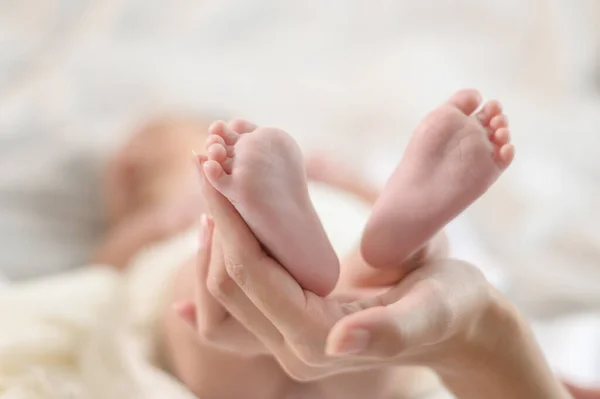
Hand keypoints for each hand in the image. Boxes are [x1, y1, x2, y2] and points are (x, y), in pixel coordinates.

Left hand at [184, 155, 498, 380]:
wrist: (456, 320)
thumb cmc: (452, 307)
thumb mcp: (432, 310)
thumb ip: (390, 330)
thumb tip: (340, 341)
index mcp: (317, 341)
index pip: (252, 275)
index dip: (228, 220)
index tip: (212, 168)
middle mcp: (291, 346)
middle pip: (228, 280)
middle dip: (216, 216)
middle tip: (207, 158)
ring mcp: (287, 336)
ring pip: (227, 287)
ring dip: (216, 231)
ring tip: (213, 180)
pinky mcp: (292, 321)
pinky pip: (241, 295)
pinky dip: (222, 256)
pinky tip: (211, 228)